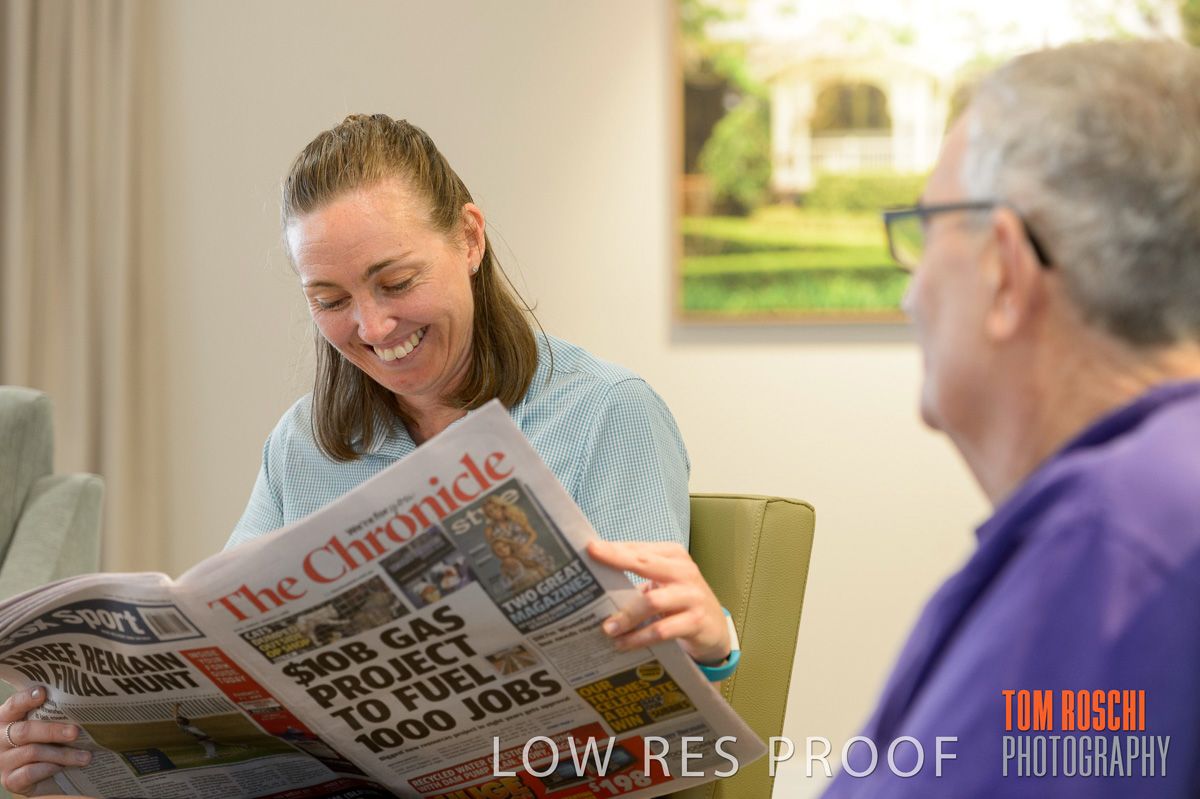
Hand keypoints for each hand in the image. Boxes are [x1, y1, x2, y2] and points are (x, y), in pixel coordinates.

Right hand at [0, 686, 90, 795]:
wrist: (44, 779)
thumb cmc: (47, 744)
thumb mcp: (47, 727)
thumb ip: (51, 714)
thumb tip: (76, 701)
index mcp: (6, 719)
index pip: (13, 705)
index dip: (26, 699)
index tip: (42, 693)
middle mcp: (0, 739)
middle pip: (25, 731)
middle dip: (53, 731)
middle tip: (75, 732)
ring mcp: (2, 761)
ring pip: (32, 752)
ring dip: (62, 754)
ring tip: (85, 756)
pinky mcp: (9, 780)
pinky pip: (30, 772)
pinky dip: (49, 768)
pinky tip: (61, 768)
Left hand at [586, 540, 730, 665]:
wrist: (715, 627)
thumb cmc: (680, 599)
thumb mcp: (664, 581)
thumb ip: (639, 575)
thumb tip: (596, 579)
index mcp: (673, 555)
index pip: (639, 549)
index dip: (614, 549)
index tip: (590, 548)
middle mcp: (684, 571)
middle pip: (645, 563)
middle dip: (616, 565)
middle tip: (592, 578)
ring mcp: (692, 595)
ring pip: (652, 601)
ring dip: (626, 617)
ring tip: (607, 628)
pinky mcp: (695, 621)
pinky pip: (662, 630)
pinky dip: (640, 637)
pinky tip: (625, 643)